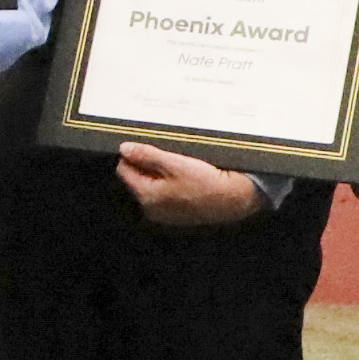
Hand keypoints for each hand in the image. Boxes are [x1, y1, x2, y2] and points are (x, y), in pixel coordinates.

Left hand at [119, 141, 266, 228]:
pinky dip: (172, 184)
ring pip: (152, 185)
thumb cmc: (207, 183)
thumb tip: (126, 149)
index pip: (124, 170)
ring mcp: (165, 213)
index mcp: (146, 196)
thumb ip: (147, 155)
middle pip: (138, 178)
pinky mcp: (177, 214)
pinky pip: (166, 194)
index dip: (133, 155)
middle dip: (147, 164)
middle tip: (168, 155)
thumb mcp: (174, 163)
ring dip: (160, 173)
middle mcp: (152, 208)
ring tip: (180, 165)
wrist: (234, 199)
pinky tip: (187, 177)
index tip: (146, 146)